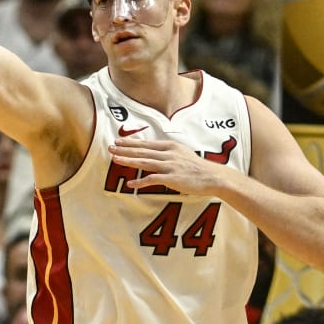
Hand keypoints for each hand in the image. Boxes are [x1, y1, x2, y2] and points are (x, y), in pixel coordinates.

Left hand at [106, 136, 229, 197]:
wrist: (213, 177)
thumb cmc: (198, 168)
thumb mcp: (183, 154)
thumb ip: (169, 152)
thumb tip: (156, 153)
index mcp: (170, 146)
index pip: (146, 143)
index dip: (131, 142)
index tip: (118, 140)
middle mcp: (168, 154)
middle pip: (142, 150)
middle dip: (125, 148)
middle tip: (111, 147)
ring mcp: (170, 166)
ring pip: (144, 162)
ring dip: (128, 160)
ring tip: (115, 159)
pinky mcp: (172, 178)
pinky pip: (152, 179)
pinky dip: (140, 181)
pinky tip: (130, 184)